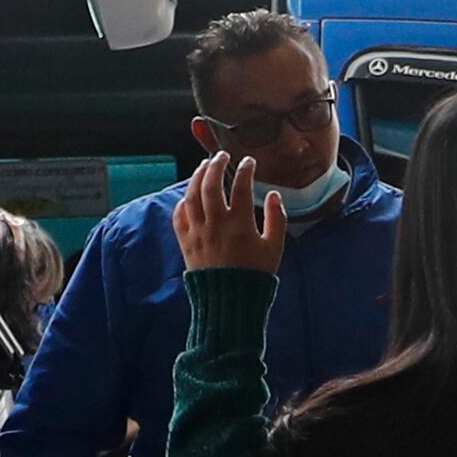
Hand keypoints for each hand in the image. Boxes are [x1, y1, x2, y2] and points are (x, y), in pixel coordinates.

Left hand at [174, 153, 286, 273]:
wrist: (229, 301)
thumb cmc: (255, 275)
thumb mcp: (274, 248)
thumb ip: (277, 219)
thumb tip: (274, 195)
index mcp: (240, 224)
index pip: (241, 186)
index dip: (245, 170)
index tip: (248, 161)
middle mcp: (216, 224)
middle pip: (211, 185)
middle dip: (216, 165)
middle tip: (221, 155)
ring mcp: (198, 232)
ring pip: (192, 195)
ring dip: (197, 177)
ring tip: (203, 166)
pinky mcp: (186, 242)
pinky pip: (180, 215)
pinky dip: (184, 201)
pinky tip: (190, 195)